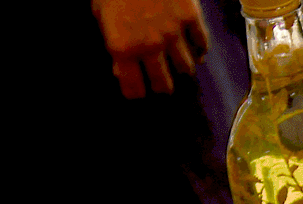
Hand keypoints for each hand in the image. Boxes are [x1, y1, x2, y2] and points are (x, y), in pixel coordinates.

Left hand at [92, 0, 209, 98]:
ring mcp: (173, 33)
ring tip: (177, 62)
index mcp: (122, 48)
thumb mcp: (100, 14)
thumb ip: (114, 45)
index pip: (134, 90)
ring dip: (181, 68)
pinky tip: (194, 48)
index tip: (138, 88)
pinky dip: (198, 50)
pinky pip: (201, 45)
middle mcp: (150, 47)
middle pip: (164, 86)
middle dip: (161, 85)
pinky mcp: (191, 19)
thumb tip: (120, 70)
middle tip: (160, 79)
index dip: (136, 91)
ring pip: (186, 69)